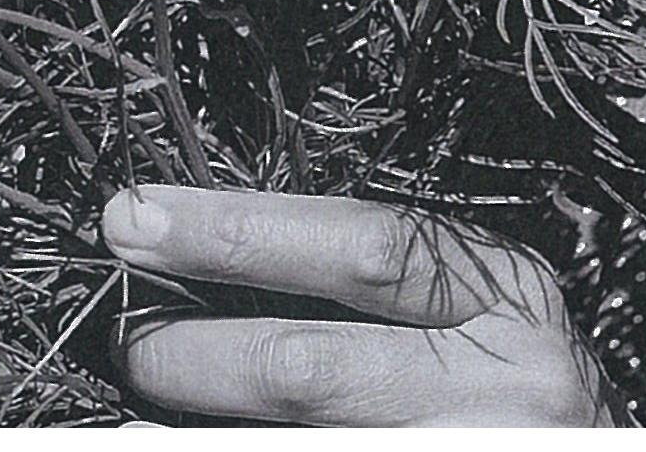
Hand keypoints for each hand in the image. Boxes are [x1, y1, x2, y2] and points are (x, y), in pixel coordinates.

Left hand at [103, 185, 616, 425]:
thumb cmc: (520, 389)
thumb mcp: (485, 310)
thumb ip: (386, 286)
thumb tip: (221, 254)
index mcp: (510, 298)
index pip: (362, 248)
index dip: (239, 232)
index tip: (141, 216)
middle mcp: (501, 391)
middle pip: (309, 369)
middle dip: (191, 349)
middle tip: (125, 332)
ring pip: (295, 446)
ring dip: (201, 427)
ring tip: (142, 406)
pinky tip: (199, 439)